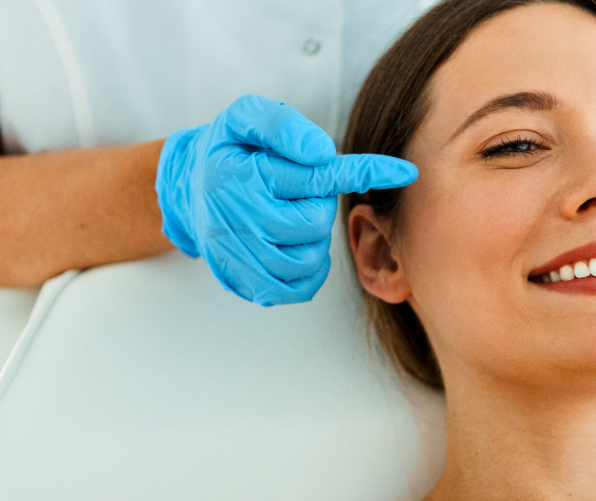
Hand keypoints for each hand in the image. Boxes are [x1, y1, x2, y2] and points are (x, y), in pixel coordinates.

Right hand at [156, 95, 416, 305]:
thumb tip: (321, 152)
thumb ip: (282, 126)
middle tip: (294, 193)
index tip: (406, 172)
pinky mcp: (248, 283)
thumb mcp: (244, 118)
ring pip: (310, 257)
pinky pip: (300, 286)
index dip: (365, 173)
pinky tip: (297, 247)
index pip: (315, 176)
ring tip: (290, 217)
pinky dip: (309, 270)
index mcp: (245, 176)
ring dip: (312, 238)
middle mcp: (240, 219)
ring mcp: (243, 256)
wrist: (189, 190)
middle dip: (316, 205)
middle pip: (315, 220)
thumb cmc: (229, 151)